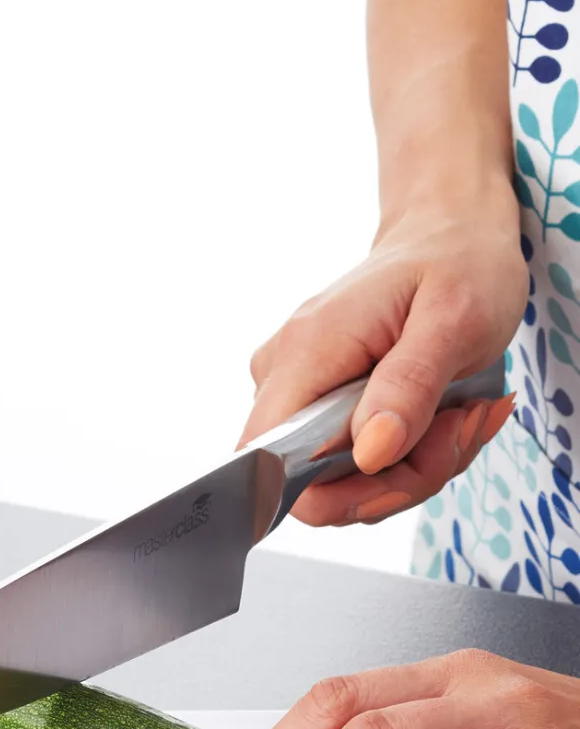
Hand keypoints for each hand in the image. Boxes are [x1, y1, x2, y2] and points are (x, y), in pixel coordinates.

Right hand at [240, 201, 525, 527]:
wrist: (451, 234)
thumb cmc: (457, 263)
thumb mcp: (456, 319)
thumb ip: (409, 388)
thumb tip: (369, 453)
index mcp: (307, 353)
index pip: (269, 465)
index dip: (332, 494)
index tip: (405, 468)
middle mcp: (285, 376)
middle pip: (315, 486)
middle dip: (398, 478)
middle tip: (457, 427)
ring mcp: (299, 393)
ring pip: (344, 482)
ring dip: (416, 465)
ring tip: (459, 412)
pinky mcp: (319, 407)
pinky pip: (357, 465)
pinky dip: (411, 454)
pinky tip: (443, 413)